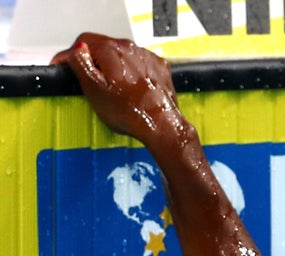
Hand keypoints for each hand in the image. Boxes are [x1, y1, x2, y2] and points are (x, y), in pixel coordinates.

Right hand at [51, 32, 179, 144]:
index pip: (83, 41)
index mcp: (112, 49)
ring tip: (112, 87)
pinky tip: (131, 88)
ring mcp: (147, 57)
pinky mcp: (159, 68)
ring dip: (113, 66)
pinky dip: (132, 72)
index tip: (63, 65)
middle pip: (104, 46)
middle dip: (93, 60)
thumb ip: (80, 64)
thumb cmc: (129, 112)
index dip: (70, 54)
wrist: (161, 125)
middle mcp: (131, 48)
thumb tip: (76, 49)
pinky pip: (140, 64)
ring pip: (122, 55)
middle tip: (88, 78)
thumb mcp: (93, 89)